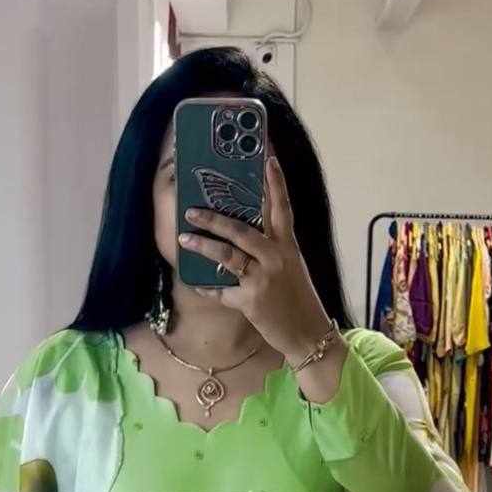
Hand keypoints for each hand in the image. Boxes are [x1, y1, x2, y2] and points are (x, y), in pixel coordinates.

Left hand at [177, 155, 341, 362]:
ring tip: (183, 238)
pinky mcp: (250, 302)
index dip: (275, 182)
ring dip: (202, 246)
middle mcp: (276, 258)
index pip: (282, 208)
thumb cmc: (297, 299)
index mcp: (288, 247)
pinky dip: (207, 288)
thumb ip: (271, 249)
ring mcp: (263, 280)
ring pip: (227, 256)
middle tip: (192, 209)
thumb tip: (241, 234)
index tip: (267, 157)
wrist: (308, 334)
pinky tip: (196, 284)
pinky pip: (221, 292)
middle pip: (242, 230)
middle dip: (214, 218)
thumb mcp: (291, 268)